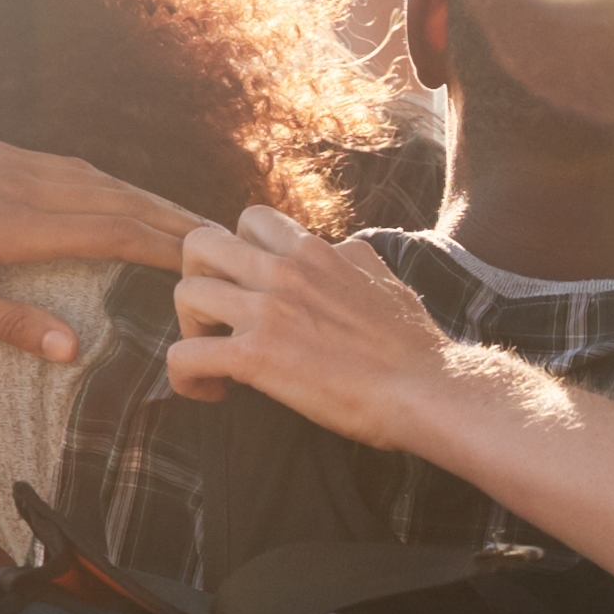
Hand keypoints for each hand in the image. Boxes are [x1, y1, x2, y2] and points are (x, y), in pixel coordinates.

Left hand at [0, 138, 218, 361]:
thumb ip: (4, 323)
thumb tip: (72, 351)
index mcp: (14, 224)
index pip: (112, 232)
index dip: (167, 248)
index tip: (210, 262)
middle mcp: (23, 183)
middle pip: (120, 199)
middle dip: (175, 220)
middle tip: (226, 240)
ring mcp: (10, 161)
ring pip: (98, 178)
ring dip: (147, 199)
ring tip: (186, 221)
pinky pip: (70, 167)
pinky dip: (109, 184)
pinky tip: (117, 195)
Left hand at [160, 204, 463, 439]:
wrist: (429, 389)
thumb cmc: (415, 347)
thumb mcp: (384, 280)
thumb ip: (354, 262)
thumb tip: (344, 253)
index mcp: (315, 252)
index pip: (249, 220)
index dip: (236, 252)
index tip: (248, 289)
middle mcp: (285, 272)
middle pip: (199, 244)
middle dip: (197, 280)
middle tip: (216, 319)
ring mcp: (269, 311)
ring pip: (185, 294)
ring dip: (188, 329)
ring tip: (213, 359)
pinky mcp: (257, 356)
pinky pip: (185, 355)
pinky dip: (184, 377)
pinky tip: (208, 393)